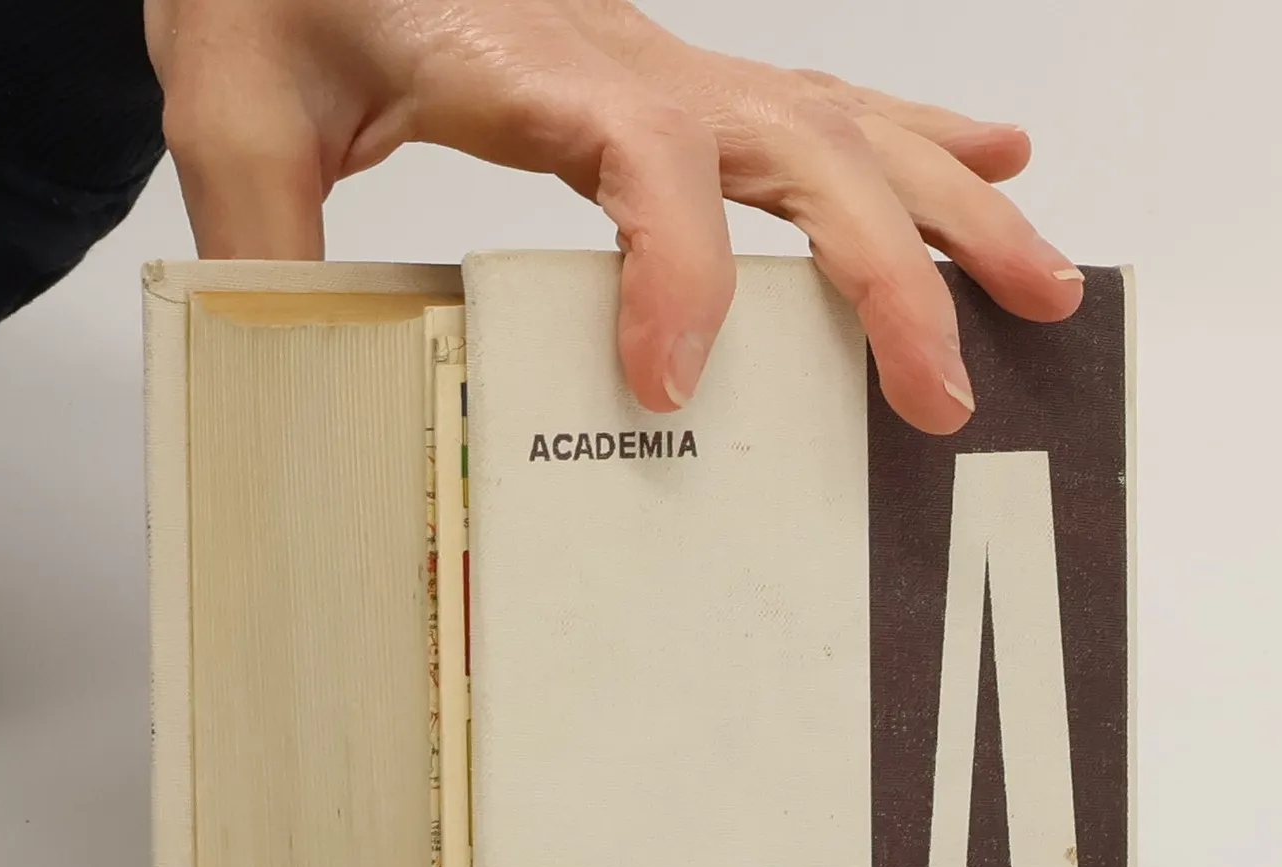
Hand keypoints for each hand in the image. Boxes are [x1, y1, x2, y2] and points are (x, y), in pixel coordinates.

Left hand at [142, 0, 1084, 433]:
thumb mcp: (234, 102)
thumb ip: (261, 234)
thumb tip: (294, 378)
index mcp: (531, 64)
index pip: (645, 161)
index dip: (674, 270)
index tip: (665, 382)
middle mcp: (631, 60)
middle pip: (806, 145)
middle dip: (893, 271)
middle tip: (947, 391)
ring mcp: (669, 64)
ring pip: (850, 121)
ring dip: (955, 207)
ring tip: (1047, 288)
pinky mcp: (675, 78)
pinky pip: (822, 97)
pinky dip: (922, 134)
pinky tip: (994, 159)